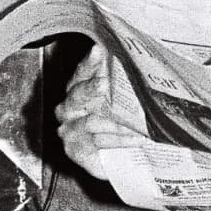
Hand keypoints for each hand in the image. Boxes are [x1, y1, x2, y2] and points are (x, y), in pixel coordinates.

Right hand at [53, 44, 148, 179]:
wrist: (124, 160)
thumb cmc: (122, 125)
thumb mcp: (125, 101)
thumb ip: (124, 83)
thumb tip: (134, 60)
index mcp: (78, 91)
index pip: (82, 73)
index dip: (89, 63)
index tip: (98, 51)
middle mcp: (69, 108)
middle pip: (77, 94)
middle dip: (92, 88)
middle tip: (104, 83)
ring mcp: (69, 130)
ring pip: (91, 121)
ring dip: (119, 122)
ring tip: (141, 124)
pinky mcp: (76, 150)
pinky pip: (97, 142)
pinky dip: (119, 140)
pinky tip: (137, 139)